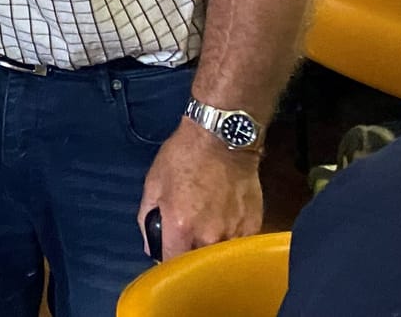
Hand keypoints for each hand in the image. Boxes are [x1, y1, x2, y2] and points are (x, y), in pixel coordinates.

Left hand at [139, 123, 263, 259]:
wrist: (222, 138)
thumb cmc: (183, 157)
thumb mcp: (153, 183)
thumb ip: (147, 217)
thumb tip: (150, 245)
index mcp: (181, 227)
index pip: (172, 263)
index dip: (166, 262)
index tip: (165, 254)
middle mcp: (210, 237)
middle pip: (197, 263)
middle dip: (188, 255)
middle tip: (184, 239)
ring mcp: (235, 234)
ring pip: (220, 256)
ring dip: (210, 248)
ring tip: (205, 228)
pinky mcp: (253, 226)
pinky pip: (238, 244)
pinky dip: (229, 239)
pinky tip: (223, 223)